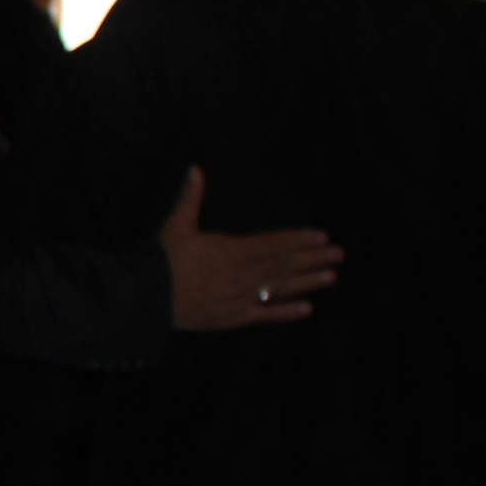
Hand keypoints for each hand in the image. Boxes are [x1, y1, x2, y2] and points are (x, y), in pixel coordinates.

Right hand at [161, 166, 339, 331]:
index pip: (272, 243)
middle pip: (283, 265)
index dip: (298, 239)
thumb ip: (190, 197)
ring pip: (280, 288)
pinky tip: (307, 309)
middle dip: (312, 258)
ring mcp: (239, 297)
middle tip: (339, 254)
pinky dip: (286, 312)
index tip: (322, 236)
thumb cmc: (161, 260)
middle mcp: (241, 274)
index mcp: (230, 250)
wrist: (146, 298)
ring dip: (307, 283)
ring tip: (331, 277)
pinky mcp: (233, 317)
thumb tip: (195, 168)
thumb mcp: (176, 225)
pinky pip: (265, 314)